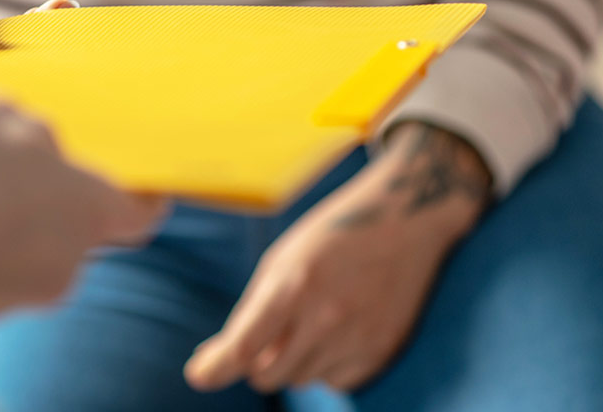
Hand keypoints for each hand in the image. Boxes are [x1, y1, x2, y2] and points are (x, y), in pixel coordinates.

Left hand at [185, 124, 491, 392]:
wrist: (405, 220)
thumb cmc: (330, 237)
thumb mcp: (282, 260)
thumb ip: (252, 312)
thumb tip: (216, 362)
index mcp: (293, 285)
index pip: (245, 347)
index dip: (216, 368)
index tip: (198, 376)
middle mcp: (327, 317)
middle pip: (268, 374)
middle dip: (256, 363)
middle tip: (265, 337)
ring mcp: (358, 338)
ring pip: (301, 379)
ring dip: (293, 362)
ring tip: (311, 320)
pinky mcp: (383, 351)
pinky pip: (336, 381)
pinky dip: (326, 365)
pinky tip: (337, 330)